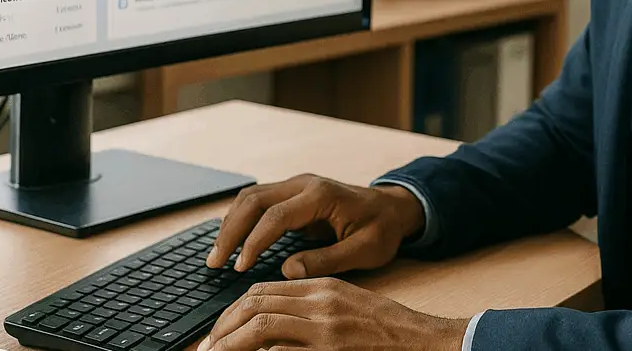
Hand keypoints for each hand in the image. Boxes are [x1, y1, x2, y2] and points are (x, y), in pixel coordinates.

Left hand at [197, 278, 468, 350]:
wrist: (425, 341)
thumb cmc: (388, 330)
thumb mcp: (347, 307)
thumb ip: (312, 310)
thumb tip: (272, 328)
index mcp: (323, 288)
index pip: (263, 291)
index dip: (233, 311)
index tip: (218, 332)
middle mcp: (321, 301)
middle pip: (256, 304)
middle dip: (223, 327)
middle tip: (206, 348)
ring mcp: (326, 327)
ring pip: (262, 324)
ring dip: (231, 342)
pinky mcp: (331, 348)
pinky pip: (284, 350)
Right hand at [207, 174, 425, 277]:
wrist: (394, 207)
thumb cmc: (383, 229)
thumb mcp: (365, 250)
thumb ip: (327, 260)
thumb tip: (287, 269)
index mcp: (321, 195)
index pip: (276, 215)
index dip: (254, 242)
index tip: (240, 268)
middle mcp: (304, 184)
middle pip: (254, 199)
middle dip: (231, 231)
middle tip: (215, 263)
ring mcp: (297, 185)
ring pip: (251, 196)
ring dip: (231, 223)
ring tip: (217, 255)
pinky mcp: (293, 193)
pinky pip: (259, 201)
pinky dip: (241, 219)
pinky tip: (232, 240)